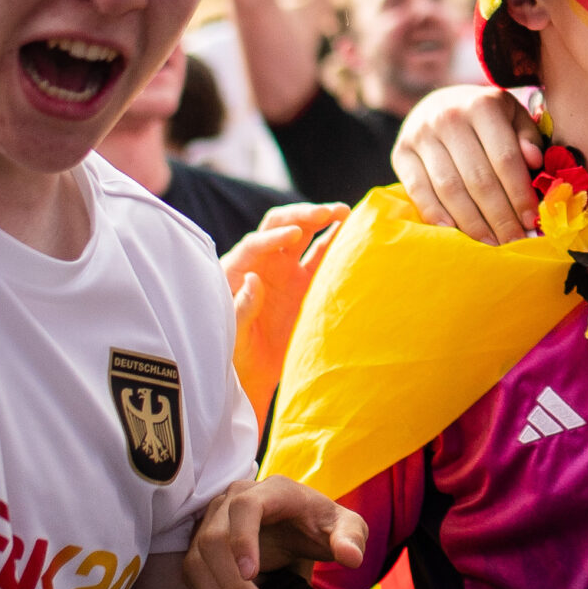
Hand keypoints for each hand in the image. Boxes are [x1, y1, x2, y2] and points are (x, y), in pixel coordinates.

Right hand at [181, 476, 366, 588]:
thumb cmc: (322, 525)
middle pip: (214, 537)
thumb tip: (351, 557)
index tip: (251, 574)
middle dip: (231, 580)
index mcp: (272, 490)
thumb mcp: (347, 528)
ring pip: (198, 557)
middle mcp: (235, 498)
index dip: (242, 539)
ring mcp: (214, 519)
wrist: (301, 528)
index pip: (244, 507)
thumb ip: (351, 537)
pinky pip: (192, 571)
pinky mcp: (203, 541)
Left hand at [224, 202, 347, 413]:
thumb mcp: (234, 335)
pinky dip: (336, 242)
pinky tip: (354, 233)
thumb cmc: (236, 355)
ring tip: (345, 213)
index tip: (294, 234)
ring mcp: (287, 272)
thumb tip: (252, 279)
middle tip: (327, 212)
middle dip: (303, 215)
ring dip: (323, 220)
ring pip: (305, 235)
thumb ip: (241, 308)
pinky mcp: (306, 283)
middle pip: (281, 226)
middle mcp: (264, 264)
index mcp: (239, 270)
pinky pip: (322, 256)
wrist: (256, 376)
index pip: (257, 243)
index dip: (275, 236)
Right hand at [392, 85, 542, 241]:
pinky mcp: (400, 153)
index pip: (505, 158)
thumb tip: (534, 162)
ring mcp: (420, 135)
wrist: (440, 103)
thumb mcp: (513, 115)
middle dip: (499, 216)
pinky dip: (436, 215)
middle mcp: (448, 117)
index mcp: (482, 106)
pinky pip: (419, 190)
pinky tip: (454, 232)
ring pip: (449, 189)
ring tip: (491, 243)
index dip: (519, 194)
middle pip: (478, 178)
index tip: (531, 221)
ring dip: (472, 223)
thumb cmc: (486, 117)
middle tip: (514, 242)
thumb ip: (528, 137)